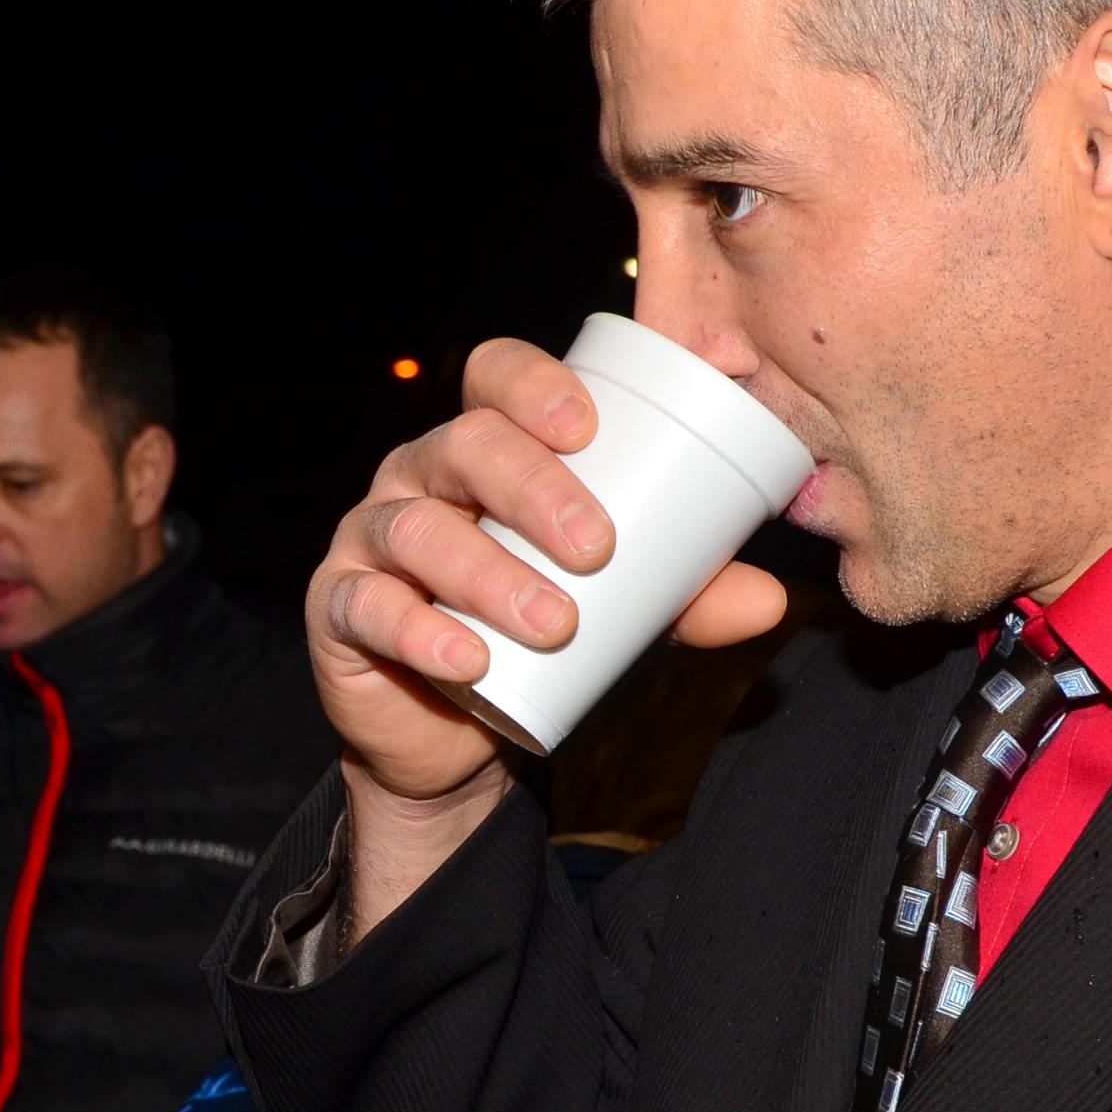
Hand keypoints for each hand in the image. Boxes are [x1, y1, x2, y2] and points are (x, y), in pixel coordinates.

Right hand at [308, 336, 787, 917]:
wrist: (458, 734)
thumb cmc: (537, 633)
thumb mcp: (620, 607)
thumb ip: (686, 595)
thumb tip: (773, 600)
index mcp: (486, 448)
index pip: (493, 377)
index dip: (533, 385)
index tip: (589, 426)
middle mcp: (420, 477)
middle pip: (463, 445)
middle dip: (533, 488)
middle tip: (597, 548)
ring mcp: (372, 539)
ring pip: (417, 529)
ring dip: (490, 573)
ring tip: (557, 624)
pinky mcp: (339, 609)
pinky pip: (367, 606)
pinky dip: (418, 631)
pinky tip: (466, 659)